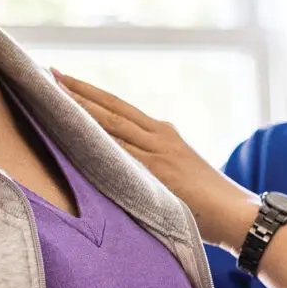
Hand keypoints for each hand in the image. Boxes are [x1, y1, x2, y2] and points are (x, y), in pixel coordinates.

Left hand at [54, 69, 261, 249]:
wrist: (237, 214)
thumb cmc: (207, 201)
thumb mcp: (176, 172)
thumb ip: (150, 165)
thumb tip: (121, 167)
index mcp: (163, 133)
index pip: (119, 107)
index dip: (91, 93)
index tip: (64, 78)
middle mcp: (159, 136)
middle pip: (110, 109)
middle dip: (79, 92)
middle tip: (49, 73)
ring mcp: (158, 154)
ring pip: (112, 126)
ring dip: (81, 110)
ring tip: (54, 95)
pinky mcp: (158, 174)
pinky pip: (121, 155)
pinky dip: (98, 143)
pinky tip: (76, 134)